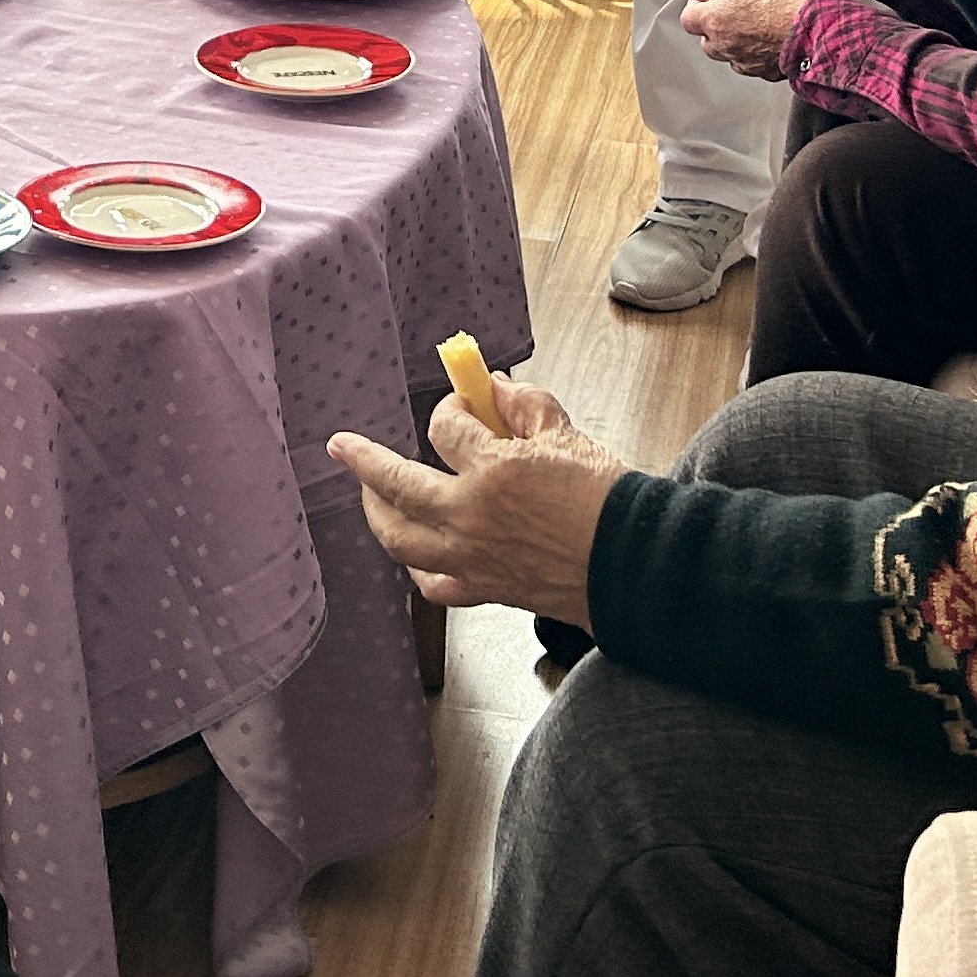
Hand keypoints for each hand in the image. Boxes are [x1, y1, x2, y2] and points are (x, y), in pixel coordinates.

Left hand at [329, 369, 630, 618]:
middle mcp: (469, 516)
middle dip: (364, 461)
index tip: (465, 405)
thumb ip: (524, 403)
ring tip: (371, 495)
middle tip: (345, 448)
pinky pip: (432, 583)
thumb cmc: (605, 499)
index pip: (446, 428)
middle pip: (395, 484)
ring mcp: (471, 557)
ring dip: (377, 512)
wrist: (632, 562)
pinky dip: (416, 567)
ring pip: (399, 538)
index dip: (453, 409)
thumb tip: (493, 387)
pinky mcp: (484, 589)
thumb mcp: (566, 433)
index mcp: (492, 470)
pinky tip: (413, 551)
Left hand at [682, 0, 814, 78]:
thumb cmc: (788, 3)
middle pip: (705, 40)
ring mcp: (745, 61)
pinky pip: (751, 64)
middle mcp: (726, 44)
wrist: (819, 30)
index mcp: (717, 19)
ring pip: (727, 55)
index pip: (688, 18)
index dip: (694, 5)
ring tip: (747, 25)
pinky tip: (766, 40)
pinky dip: (752, 54)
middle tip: (725, 11)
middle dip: (712, 26)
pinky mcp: (765, 72)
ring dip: (731, 42)